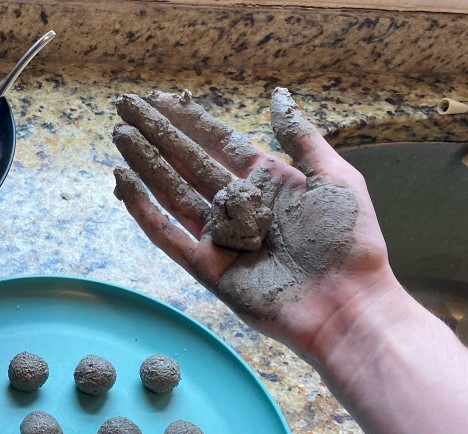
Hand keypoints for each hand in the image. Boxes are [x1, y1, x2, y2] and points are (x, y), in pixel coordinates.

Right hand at [112, 88, 398, 356]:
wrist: (345, 305)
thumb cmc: (348, 242)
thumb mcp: (334, 178)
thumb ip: (300, 137)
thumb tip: (277, 95)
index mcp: (268, 182)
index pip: (218, 143)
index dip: (188, 120)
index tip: (159, 99)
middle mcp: (238, 206)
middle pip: (188, 161)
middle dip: (157, 133)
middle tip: (125, 106)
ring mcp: (219, 237)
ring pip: (172, 191)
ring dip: (145, 163)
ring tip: (119, 135)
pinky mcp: (205, 267)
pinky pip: (167, 234)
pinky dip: (144, 209)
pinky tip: (124, 182)